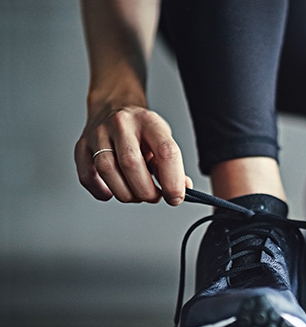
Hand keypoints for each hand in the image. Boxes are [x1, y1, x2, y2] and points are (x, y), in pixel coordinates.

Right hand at [74, 103, 190, 204]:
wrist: (113, 106)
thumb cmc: (140, 128)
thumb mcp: (162, 138)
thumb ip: (172, 164)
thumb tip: (181, 190)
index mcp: (148, 121)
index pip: (165, 151)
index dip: (173, 180)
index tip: (175, 197)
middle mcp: (121, 124)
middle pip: (131, 164)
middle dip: (146, 191)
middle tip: (154, 197)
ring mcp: (98, 133)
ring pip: (107, 170)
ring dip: (125, 193)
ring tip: (136, 195)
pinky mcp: (82, 145)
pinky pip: (87, 175)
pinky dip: (101, 190)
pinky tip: (113, 191)